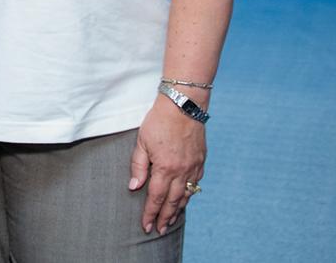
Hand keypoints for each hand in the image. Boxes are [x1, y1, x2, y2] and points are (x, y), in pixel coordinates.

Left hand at [128, 95, 206, 234]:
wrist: (183, 105)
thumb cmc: (159, 121)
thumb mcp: (142, 142)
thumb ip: (138, 166)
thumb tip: (134, 187)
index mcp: (165, 167)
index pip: (156, 198)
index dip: (150, 214)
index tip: (146, 226)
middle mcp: (182, 171)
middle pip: (173, 201)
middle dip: (164, 218)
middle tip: (158, 230)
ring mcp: (194, 167)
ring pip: (186, 195)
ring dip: (178, 210)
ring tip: (170, 221)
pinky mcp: (201, 161)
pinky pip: (195, 184)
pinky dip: (189, 195)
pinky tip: (184, 199)